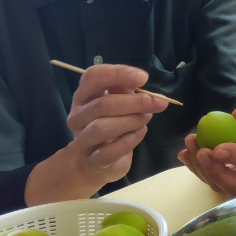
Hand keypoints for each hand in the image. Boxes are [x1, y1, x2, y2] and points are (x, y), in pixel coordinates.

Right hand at [64, 64, 168, 189]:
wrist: (97, 162)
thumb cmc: (111, 125)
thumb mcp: (118, 103)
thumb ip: (126, 91)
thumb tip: (141, 83)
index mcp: (84, 95)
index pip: (92, 76)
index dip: (118, 74)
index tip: (143, 78)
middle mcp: (78, 115)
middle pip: (102, 104)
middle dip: (134, 102)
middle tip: (158, 103)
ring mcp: (81, 140)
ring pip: (101, 127)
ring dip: (131, 120)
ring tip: (147, 117)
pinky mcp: (91, 161)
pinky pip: (108, 151)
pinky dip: (129, 140)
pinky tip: (141, 132)